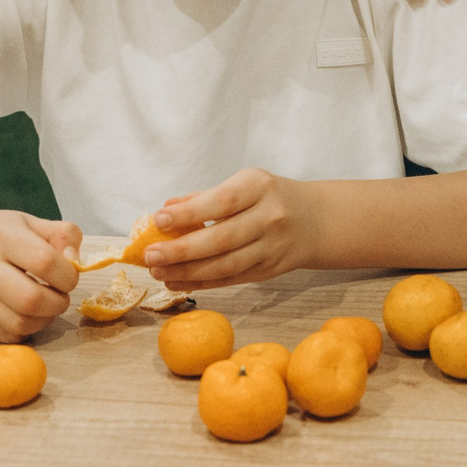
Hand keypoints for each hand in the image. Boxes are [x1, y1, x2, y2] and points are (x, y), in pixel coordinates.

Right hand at [0, 208, 82, 340]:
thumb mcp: (29, 222)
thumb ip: (62, 235)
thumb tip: (75, 263)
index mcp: (2, 237)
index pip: (45, 262)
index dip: (67, 274)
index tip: (68, 275)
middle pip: (31, 300)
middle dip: (58, 302)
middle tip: (58, 295)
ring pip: (21, 324)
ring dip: (45, 319)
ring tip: (45, 305)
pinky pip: (8, 336)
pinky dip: (26, 329)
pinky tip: (27, 314)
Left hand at [141, 170, 323, 287]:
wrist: (316, 221)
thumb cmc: (270, 197)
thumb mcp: (244, 184)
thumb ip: (205, 196)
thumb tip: (166, 208)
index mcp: (259, 187)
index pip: (221, 202)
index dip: (189, 213)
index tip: (158, 220)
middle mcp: (269, 218)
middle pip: (222, 239)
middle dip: (182, 250)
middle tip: (150, 256)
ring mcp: (271, 247)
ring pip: (226, 265)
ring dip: (188, 272)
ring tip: (158, 272)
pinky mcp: (269, 270)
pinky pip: (231, 279)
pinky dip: (202, 283)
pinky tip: (177, 282)